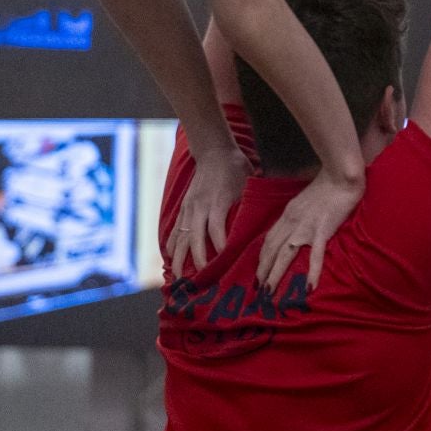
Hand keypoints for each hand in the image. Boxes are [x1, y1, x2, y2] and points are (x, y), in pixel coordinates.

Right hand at [168, 144, 247, 275]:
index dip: (220, 246)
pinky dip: (172, 245)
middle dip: (196, 259)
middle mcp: (200, 206)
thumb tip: (259, 228)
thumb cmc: (235, 168)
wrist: (213, 151)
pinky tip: (171, 259)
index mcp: (218, 201)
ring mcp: (189, 208)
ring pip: (181, 237)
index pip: (216, 229)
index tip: (225, 262)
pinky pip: (175, 230)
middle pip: (194, 237)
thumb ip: (249, 205)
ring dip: (178, 258)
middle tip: (200, 280)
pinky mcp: (184, 208)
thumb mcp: (248, 183)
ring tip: (177, 278)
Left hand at [258, 166, 361, 291]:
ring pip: (285, 254)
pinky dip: (312, 272)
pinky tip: (309, 287)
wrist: (341, 177)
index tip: (258, 271)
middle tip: (257, 289)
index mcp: (287, 214)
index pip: (269, 239)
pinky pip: (316, 255)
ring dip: (275, 274)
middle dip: (263, 270)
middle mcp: (291, 222)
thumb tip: (294, 229)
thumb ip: (298, 215)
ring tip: (269, 292)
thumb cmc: (327, 187)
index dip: (262, 257)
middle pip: (271, 249)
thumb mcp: (304, 201)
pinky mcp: (322, 230)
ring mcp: (306, 227)